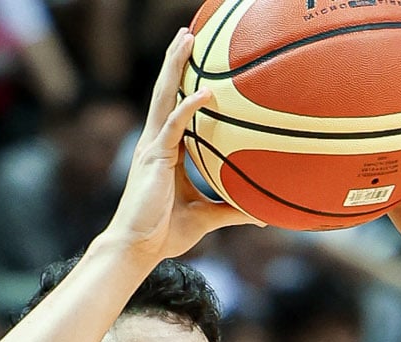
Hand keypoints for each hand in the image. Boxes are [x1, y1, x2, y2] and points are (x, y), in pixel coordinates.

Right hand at [99, 28, 254, 266]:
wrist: (137, 249)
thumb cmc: (165, 235)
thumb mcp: (207, 218)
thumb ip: (233, 209)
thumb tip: (263, 214)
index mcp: (166, 151)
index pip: (176, 109)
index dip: (184, 84)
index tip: (198, 64)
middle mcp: (156, 142)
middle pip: (167, 92)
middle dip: (176, 62)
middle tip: (188, 33)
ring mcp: (152, 146)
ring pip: (165, 97)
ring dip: (175, 66)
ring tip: (186, 37)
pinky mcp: (154, 157)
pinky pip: (174, 125)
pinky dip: (189, 107)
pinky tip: (206, 92)